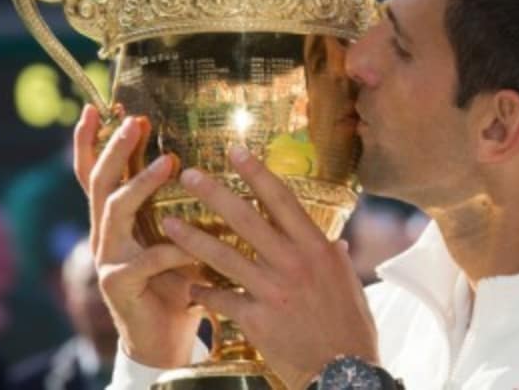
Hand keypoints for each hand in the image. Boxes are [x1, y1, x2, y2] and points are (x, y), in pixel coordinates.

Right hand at [74, 105, 202, 367]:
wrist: (167, 337)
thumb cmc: (178, 279)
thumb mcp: (175, 234)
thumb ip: (177, 204)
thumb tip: (200, 156)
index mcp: (115, 219)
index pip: (95, 173)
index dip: (92, 142)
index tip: (97, 108)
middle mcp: (104, 234)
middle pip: (100, 183)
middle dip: (115, 149)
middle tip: (135, 122)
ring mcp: (107, 259)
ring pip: (114, 211)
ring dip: (140, 184)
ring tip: (170, 162)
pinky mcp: (119, 285)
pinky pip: (144, 260)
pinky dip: (171, 248)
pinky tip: (191, 244)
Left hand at [165, 146, 377, 389]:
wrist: (344, 372)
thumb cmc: (350, 328)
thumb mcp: (349, 285)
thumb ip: (335, 259)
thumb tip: (335, 243)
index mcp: (317, 248)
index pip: (282, 200)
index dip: (257, 173)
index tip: (235, 151)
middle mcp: (293, 263)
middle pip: (246, 219)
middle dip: (214, 193)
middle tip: (188, 174)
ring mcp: (272, 291)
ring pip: (224, 255)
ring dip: (192, 238)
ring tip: (168, 223)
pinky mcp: (256, 319)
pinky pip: (221, 299)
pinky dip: (202, 293)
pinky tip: (188, 288)